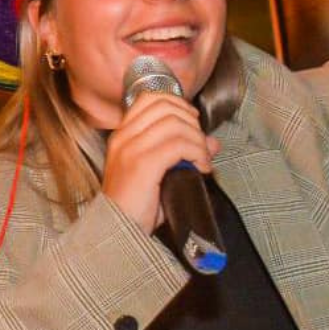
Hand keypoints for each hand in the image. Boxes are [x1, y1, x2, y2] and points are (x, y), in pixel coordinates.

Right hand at [101, 92, 218, 234]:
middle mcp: (124, 137)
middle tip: (199, 144)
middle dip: (191, 122)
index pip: (150, 98)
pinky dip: (197, 154)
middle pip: (166, 106)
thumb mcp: (158, 173)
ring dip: (197, 140)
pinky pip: (179, 145)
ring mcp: (131, 149)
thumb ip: (181, 152)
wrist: (117, 231)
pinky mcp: (143, 164)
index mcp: (122, 136)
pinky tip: (201, 168)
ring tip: (202, 160)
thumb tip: (212, 142)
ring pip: (176, 124)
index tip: (191, 123)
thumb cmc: (136, 206)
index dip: (178, 104)